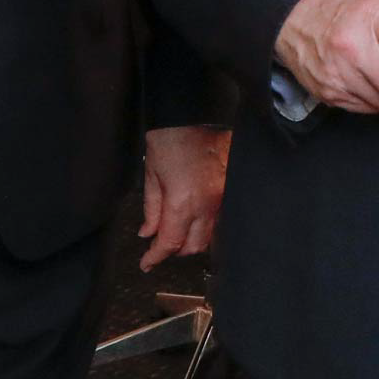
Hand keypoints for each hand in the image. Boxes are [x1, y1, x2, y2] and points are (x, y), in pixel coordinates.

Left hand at [137, 125, 229, 271]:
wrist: (194, 115)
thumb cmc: (169, 139)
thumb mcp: (151, 176)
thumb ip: (151, 210)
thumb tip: (148, 233)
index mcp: (183, 202)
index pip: (171, 242)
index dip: (156, 256)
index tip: (147, 263)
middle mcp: (208, 204)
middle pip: (194, 245)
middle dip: (175, 250)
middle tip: (160, 245)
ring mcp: (223, 197)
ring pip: (210, 234)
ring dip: (192, 238)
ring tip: (177, 230)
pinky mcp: (231, 188)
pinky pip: (220, 216)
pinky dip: (206, 223)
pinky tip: (195, 217)